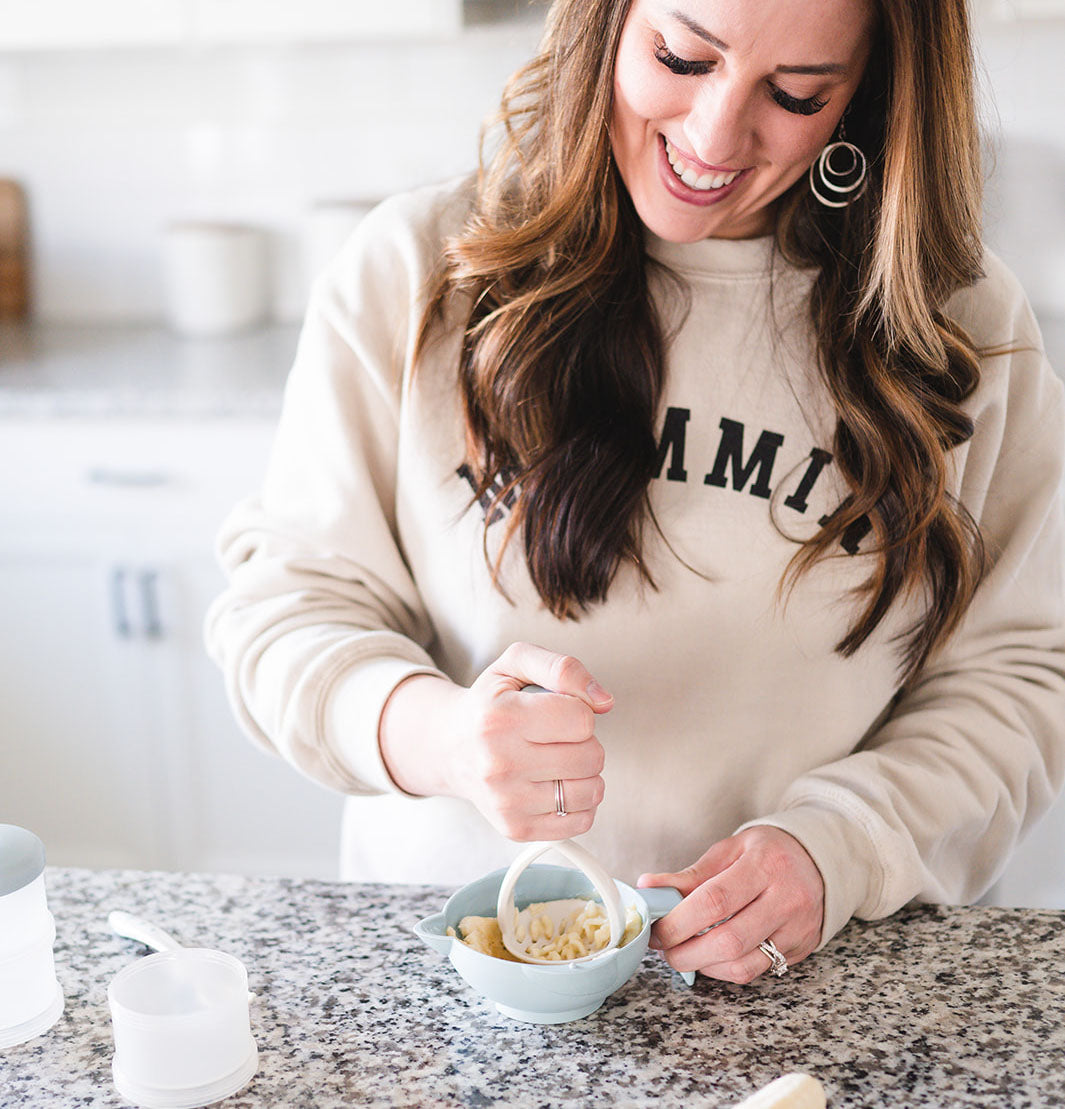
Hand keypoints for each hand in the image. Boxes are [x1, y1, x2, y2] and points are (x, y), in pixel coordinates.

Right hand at [379, 642, 612, 840]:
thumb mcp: (517, 664)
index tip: (558, 711)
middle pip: (591, 756)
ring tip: (559, 761)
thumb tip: (605, 701)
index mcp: (501, 718)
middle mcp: (500, 764)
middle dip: (585, 742)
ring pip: (591, 791)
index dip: (580, 711)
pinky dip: (581, 802)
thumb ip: (564, 668)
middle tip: (558, 737)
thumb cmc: (491, 703)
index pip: (582, 719)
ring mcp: (507, 802)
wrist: (450, 747)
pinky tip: (557, 785)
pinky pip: (581, 821)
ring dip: (586, 773)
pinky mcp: (516, 828)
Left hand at [637, 826, 823, 982]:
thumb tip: (649, 887)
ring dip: (702, 966)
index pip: (715, 900)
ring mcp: (796, 928)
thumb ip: (692, 874)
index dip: (679, 921)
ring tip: (682, 953)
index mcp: (764, 865)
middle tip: (663, 947)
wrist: (820, 860)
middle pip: (728, 940)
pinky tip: (708, 958)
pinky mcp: (800, 949)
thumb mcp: (731, 850)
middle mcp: (786, 899)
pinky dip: (724, 970)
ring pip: (742, 964)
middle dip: (686, 952)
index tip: (656, 928)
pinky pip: (755, 971)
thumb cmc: (768, 852)